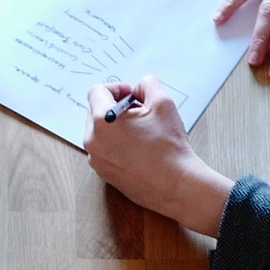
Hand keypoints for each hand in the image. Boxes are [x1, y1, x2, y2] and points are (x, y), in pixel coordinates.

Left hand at [82, 76, 235, 237]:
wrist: (177, 184)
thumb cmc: (169, 146)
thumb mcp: (163, 102)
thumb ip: (147, 84)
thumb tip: (137, 88)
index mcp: (102, 120)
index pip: (97, 91)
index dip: (117, 88)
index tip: (132, 96)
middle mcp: (92, 141)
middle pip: (96, 111)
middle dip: (116, 107)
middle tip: (140, 114)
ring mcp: (96, 160)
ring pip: (100, 133)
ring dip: (116, 127)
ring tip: (141, 133)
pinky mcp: (104, 174)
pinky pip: (105, 151)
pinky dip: (117, 145)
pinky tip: (139, 150)